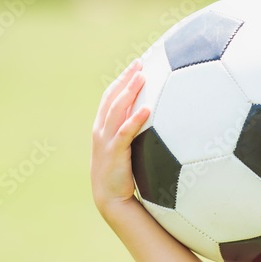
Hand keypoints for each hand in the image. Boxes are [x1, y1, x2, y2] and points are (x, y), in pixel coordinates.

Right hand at [90, 60, 149, 217]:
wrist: (110, 198)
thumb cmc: (122, 175)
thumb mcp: (127, 151)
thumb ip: (136, 135)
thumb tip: (160, 124)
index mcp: (103, 128)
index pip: (110, 98)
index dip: (121, 80)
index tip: (136, 65)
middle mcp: (101, 130)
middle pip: (112, 98)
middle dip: (125, 79)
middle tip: (140, 63)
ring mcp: (105, 140)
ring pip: (116, 110)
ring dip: (129, 92)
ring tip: (142, 78)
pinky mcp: (114, 153)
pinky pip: (125, 132)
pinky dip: (135, 119)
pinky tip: (147, 109)